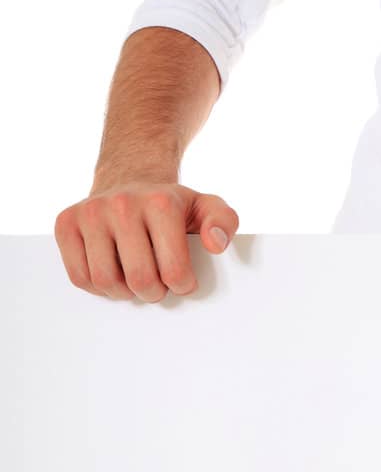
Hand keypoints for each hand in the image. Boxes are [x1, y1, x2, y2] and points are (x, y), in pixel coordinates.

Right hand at [54, 181, 238, 301]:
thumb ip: (223, 222)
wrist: (131, 179)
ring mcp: (90, 212)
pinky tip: (113, 273)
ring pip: (105, 281)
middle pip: (139, 279)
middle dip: (153, 292)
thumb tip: (215, 245)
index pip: (173, 270)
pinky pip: (79, 277)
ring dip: (124, 293)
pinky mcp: (66, 223)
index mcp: (161, 202)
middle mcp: (122, 204)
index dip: (181, 286)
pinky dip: (97, 287)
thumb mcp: (206, 206)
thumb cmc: (169, 203)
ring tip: (136, 281)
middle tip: (158, 285)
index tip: (183, 281)